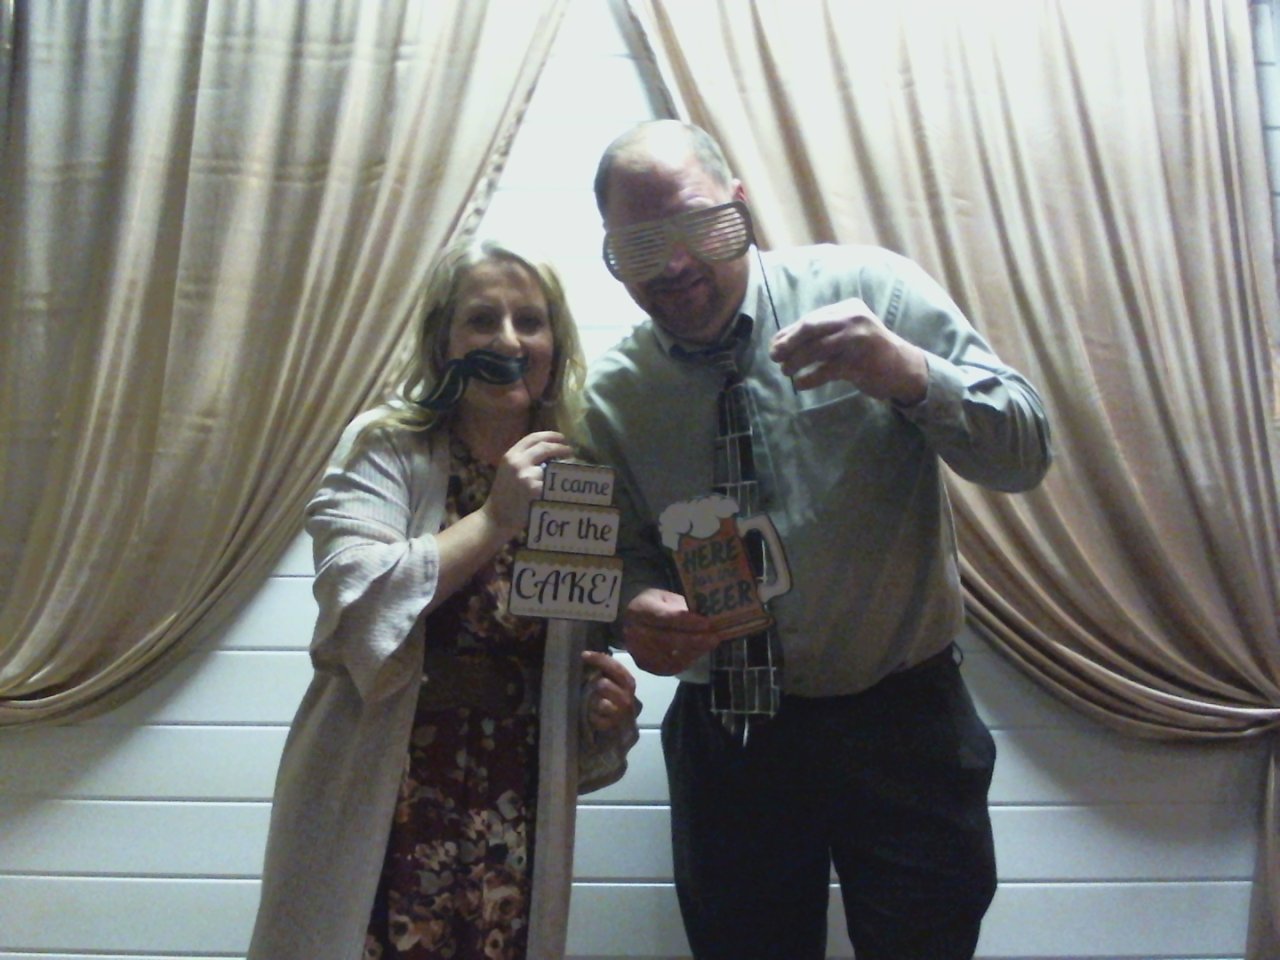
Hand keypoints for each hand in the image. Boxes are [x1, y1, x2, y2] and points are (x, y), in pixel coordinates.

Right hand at [481, 431, 572, 534]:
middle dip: (561, 447)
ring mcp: (526, 476)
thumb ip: (524, 459)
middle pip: (545, 447)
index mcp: (510, 455)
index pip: (533, 437)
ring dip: (562, 468)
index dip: (550, 435)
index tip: (561, 438)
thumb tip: (551, 450)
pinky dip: (559, 485)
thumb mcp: (508, 470)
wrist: (496, 518)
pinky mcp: (535, 490)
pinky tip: (563, 488)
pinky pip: (553, 483)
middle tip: (570, 451)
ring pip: (552, 466)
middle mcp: (517, 462)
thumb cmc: (504, 495)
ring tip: (568, 471)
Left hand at [582, 650, 638, 731]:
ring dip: (593, 702)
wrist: (623, 725)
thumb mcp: (616, 683)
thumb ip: (607, 671)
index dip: (599, 659)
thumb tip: (588, 655)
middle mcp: (626, 696)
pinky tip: (593, 715)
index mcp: (628, 682)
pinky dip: (592, 716)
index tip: (583, 654)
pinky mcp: (611, 726)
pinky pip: (595, 718)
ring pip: (601, 703)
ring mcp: (620, 713)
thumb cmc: (615, 699)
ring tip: (593, 703)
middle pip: (604, 684)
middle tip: (594, 687)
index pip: (614, 667)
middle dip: (596, 684)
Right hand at [622, 588, 721, 675]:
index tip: (707, 623)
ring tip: (709, 645)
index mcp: (639, 610)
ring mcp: (637, 651)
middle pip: (667, 640)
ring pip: (669, 656)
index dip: (686, 622)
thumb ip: (682, 607)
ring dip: (693, 652)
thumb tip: (705, 618)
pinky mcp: (644, 665)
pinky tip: (697, 653)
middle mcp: (633, 632)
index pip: (664, 618)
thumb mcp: (666, 598)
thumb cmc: (654, 606)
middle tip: (714, 638)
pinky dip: (686, 661)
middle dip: (694, 640)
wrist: (632, 621)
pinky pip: (669, 667)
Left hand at [769, 297, 927, 403]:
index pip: (811, 319)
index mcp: (848, 308)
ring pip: (817, 349)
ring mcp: (858, 340)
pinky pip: (827, 370)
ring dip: (796, 361)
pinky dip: (810, 377)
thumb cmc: (869, 351)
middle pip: (810, 328)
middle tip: (775, 357)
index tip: (775, 346)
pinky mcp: (860, 362)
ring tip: (786, 371)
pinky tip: (801, 383)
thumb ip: (821, 334)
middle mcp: (853, 319)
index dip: (789, 333)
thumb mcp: (849, 333)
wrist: (904, 368)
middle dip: (789, 343)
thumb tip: (781, 342)